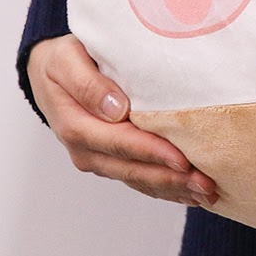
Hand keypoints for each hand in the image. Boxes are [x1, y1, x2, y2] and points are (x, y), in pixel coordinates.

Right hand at [27, 34, 218, 207]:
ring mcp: (98, 158)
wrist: (48, 72)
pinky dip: (164, 188)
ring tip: (207, 194)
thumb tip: (116, 109)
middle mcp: (86, 150)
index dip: (153, 153)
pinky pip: (139, 179)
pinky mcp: (110, 159)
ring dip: (173, 189)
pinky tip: (189, 194)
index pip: (121, 143)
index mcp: (76, 126)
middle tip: (207, 185)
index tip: (183, 160)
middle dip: (172, 179)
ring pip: (139, 180)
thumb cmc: (61, 60)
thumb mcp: (66, 60)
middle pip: (133, 170)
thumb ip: (88, 84)